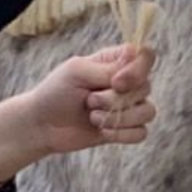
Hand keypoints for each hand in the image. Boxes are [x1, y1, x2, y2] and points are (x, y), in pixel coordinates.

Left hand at [0, 47, 155, 187]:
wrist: (43, 125)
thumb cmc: (56, 92)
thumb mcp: (77, 72)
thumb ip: (108, 68)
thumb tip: (134, 60)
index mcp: (116, 62)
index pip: (146, 56)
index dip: (137, 71)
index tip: (115, 83)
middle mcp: (127, 83)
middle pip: (146, 87)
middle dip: (116, 99)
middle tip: (89, 101)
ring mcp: (128, 107)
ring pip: (148, 112)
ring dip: (118, 118)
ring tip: (93, 117)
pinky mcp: (126, 130)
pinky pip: (141, 133)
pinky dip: (122, 134)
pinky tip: (102, 132)